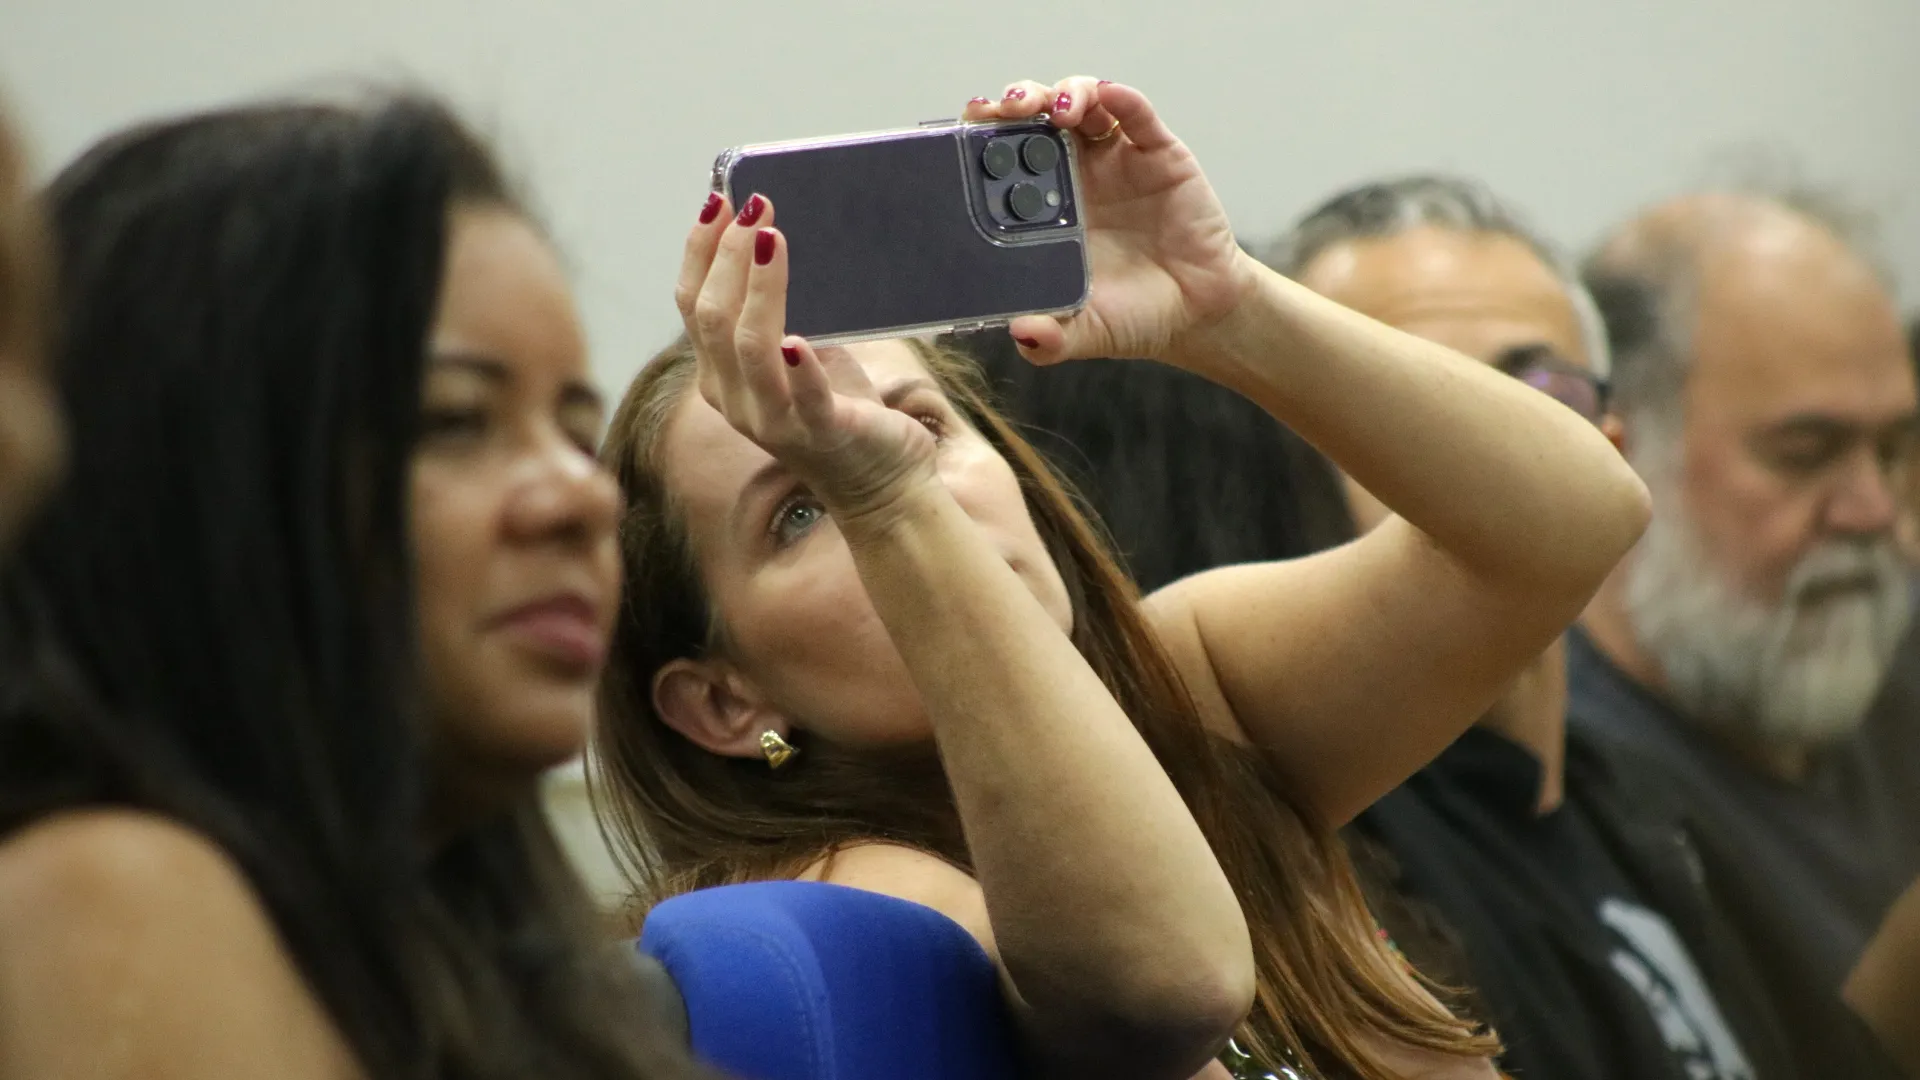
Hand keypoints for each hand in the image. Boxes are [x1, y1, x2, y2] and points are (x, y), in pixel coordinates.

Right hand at [676, 194, 936, 523]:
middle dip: (730, 257)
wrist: (882, 483)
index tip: (720, 203)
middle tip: (756, 209)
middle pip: (713, 319)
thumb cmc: (838, 408)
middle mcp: (736, 399)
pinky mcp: (823, 433)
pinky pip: (804, 397)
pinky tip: (798, 339)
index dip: (701, 252)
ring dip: (761, 287)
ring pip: (750, 347)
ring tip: (775, 239)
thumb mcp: (795, 356)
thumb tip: (771, 238)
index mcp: (720, 376)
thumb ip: (773, 315)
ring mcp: (775, 421)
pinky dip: (800, 366)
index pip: (690, 305)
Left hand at [964, 77, 1258, 367]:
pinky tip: (1106, 96)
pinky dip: (1119, 97)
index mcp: (1043, 209)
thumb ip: (1050, 339)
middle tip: (1003, 110)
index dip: (982, 138)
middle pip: (1034, 119)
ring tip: (1053, 108)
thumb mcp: (1085, 333)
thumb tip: (1022, 334)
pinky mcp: (1157, 152)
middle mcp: (1074, 174)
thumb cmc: (1132, 317)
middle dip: (1014, 103)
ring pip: (1081, 102)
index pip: (1002, 158)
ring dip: (1062, 93)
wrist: (1196, 315)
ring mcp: (1115, 158)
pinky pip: (1136, 113)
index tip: (964, 132)